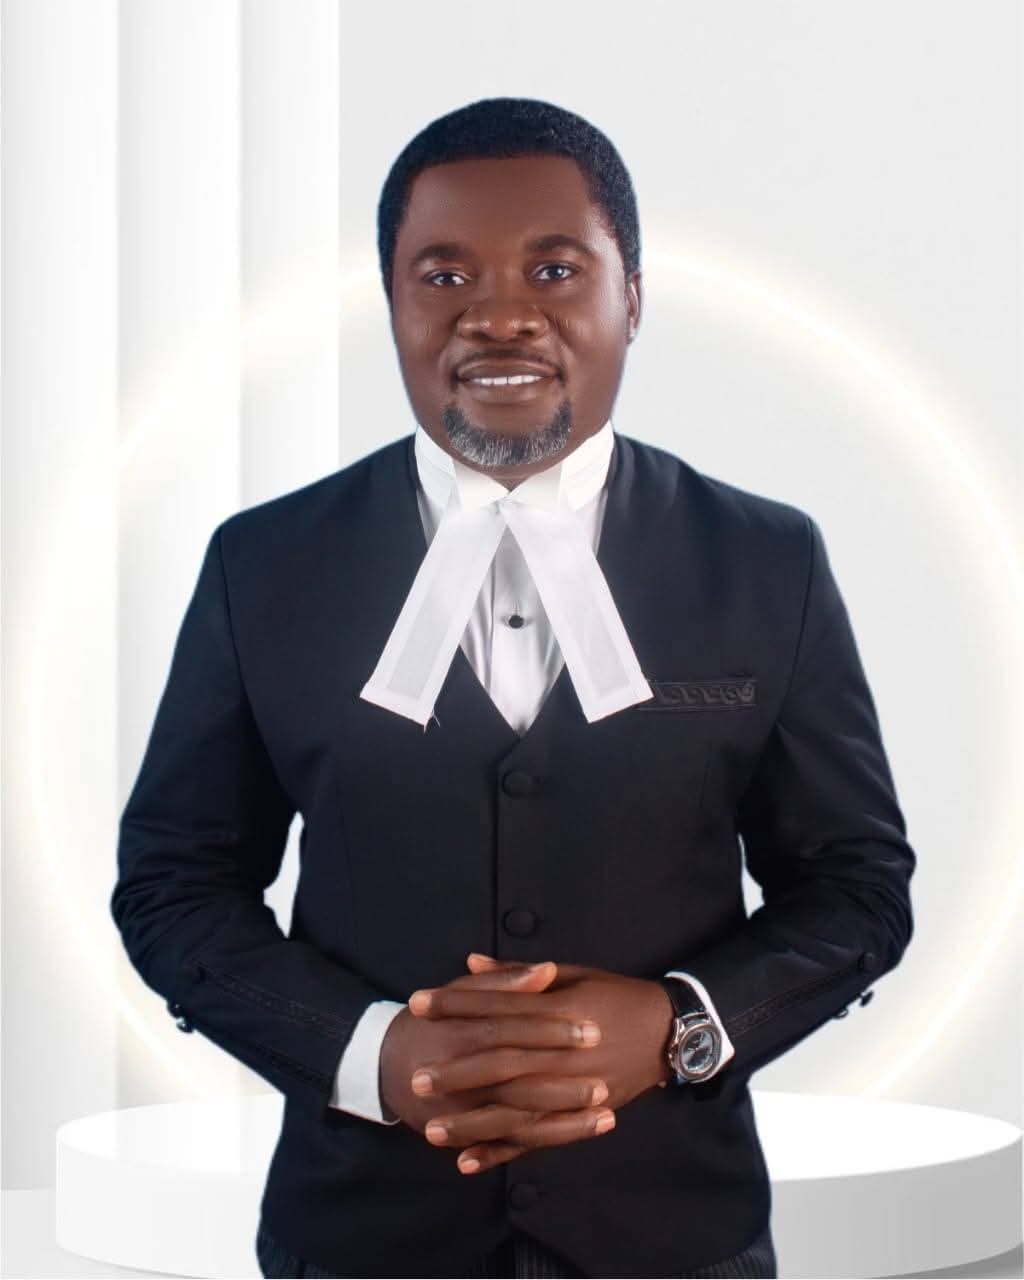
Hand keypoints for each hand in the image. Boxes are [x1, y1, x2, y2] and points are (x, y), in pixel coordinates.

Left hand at [408, 954, 673, 1174]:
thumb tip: (471, 963)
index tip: (419, 1004)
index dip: (456, 1003)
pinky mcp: (580, 1117)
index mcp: (559, 1009)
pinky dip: (501, 1152)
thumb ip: (518, 974)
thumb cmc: (614, 995)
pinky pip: (536, 1139)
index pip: (498, 1005)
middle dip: (457, 1072)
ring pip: (517, 1111)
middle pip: (503, 1063)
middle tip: (417, 1079)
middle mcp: (564, 1052)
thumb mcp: (572, 973)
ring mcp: (573, 1089)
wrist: (666, 1031)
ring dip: (473, 1124)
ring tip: (432, 1130)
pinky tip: (467, 1162)